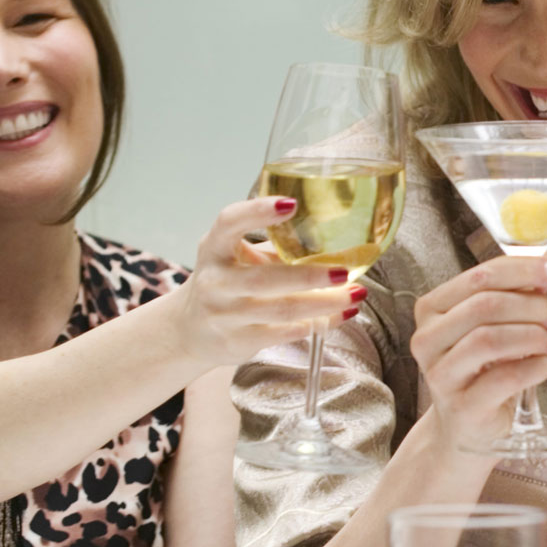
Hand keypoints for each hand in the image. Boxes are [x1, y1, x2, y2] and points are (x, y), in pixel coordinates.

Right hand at [171, 196, 367, 367]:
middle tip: (345, 271)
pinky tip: (340, 315)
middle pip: (264, 279)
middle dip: (310, 276)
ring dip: (325, 303)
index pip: (229, 223)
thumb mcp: (237, 255)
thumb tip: (341, 236)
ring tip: (356, 294)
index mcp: (214, 248)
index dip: (257, 212)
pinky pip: (283, 334)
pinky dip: (317, 324)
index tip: (291, 204)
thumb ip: (276, 245)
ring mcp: (223, 315)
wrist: (190, 330)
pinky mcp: (236, 342)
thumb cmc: (228, 282)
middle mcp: (215, 281)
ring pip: (281, 310)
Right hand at [409, 255, 546, 441]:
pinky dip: (535, 366)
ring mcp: (441, 375)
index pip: (481, 275)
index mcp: (433, 308)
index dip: (526, 269)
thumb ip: (518, 292)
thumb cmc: (483, 368)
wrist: (466, 425)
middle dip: (532, 306)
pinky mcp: (462, 406)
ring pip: (490, 339)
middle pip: (485, 305)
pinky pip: (504, 378)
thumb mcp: (497, 324)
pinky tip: (545, 365)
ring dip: (533, 335)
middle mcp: (428, 339)